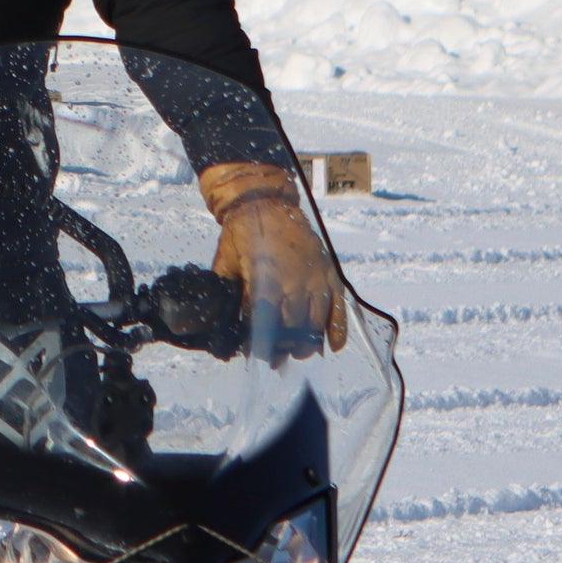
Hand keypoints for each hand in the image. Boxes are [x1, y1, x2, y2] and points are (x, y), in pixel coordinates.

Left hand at [197, 160, 351, 357]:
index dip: (264, 345)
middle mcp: (292, 280)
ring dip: (308, 343)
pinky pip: (337, 304)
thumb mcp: (226, 262)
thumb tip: (223, 322)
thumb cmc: (240, 233)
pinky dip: (337, 327)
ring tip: (300, 354)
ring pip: (315, 321)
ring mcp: (313, 276)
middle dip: (285, 349)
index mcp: (265, 279)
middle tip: (278, 362)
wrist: (263, 201)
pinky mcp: (327, 271)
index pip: (266, 324)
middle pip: (293, 328)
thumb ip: (228, 291)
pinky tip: (334, 346)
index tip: (259, 356)